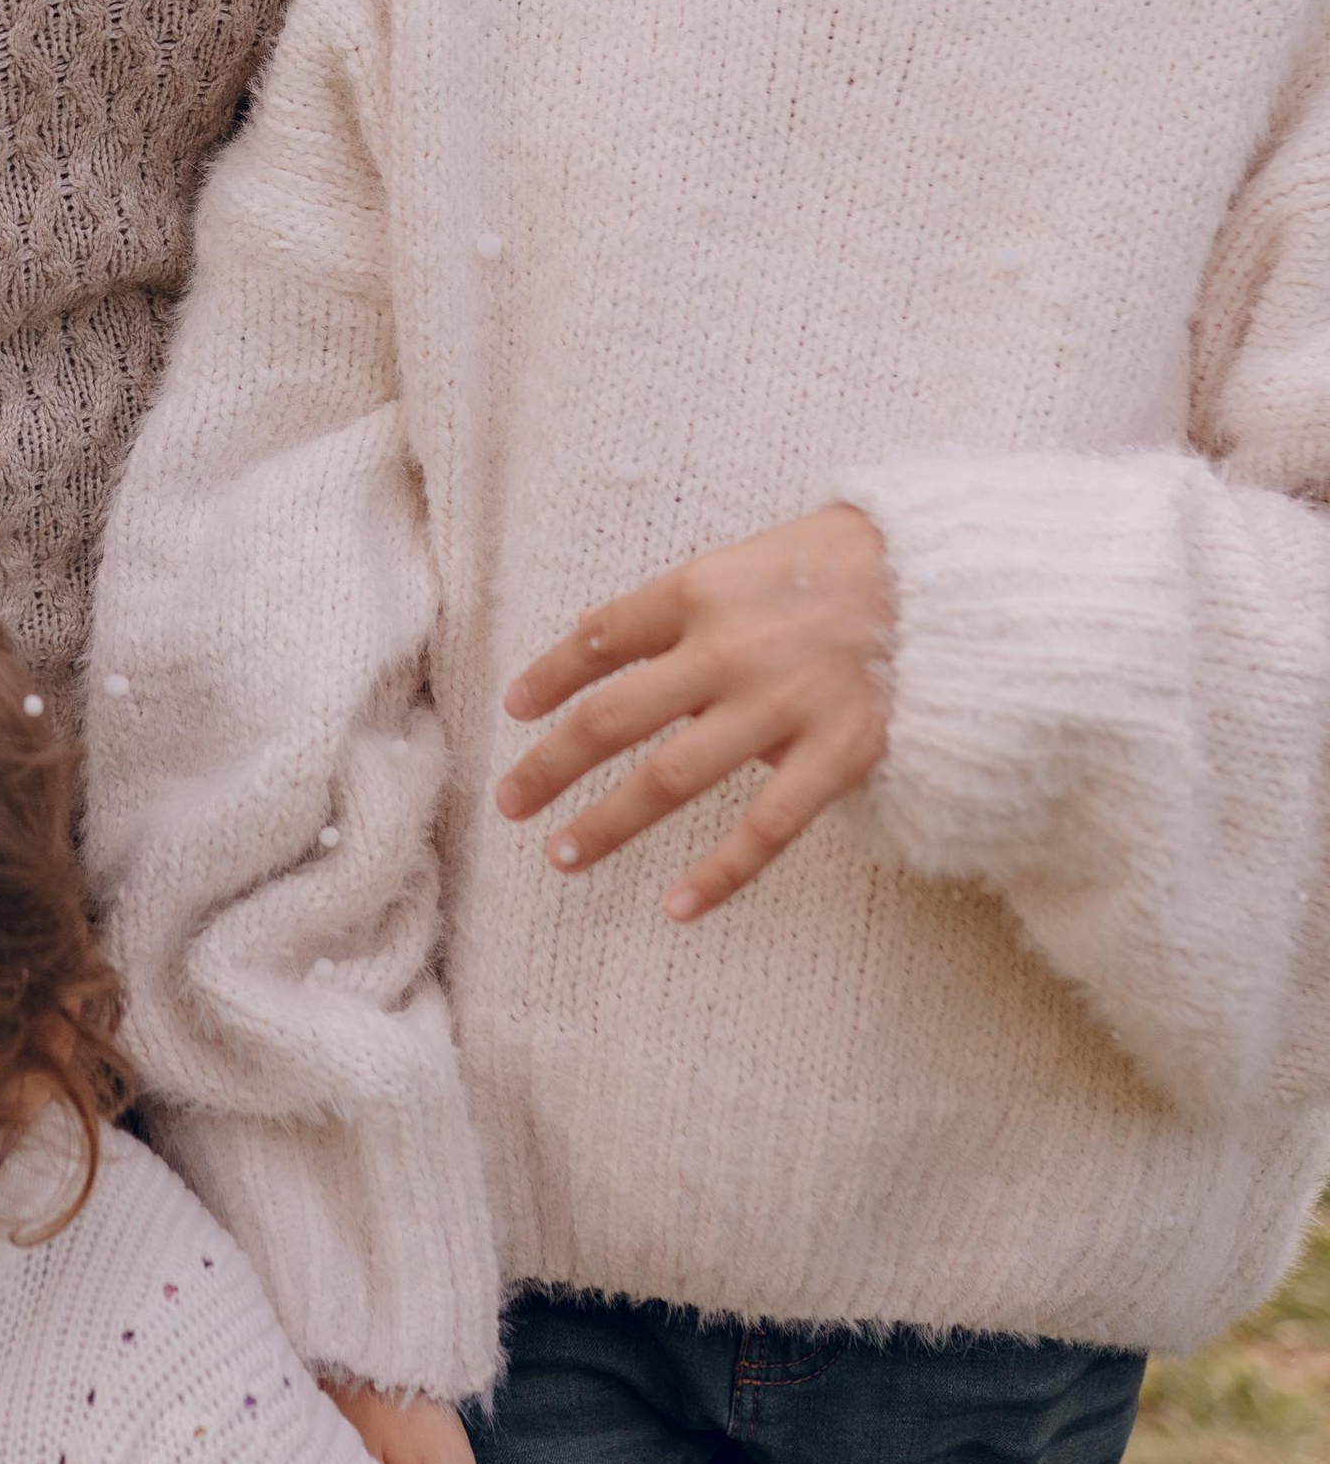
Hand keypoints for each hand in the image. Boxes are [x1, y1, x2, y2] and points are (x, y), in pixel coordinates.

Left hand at [498, 503, 892, 919]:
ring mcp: (782, 704)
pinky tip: (677, 907)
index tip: (515, 708)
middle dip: (553, 763)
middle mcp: (728, 648)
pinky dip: (720, 873)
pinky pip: (766, 826)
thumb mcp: (751, 555)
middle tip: (508, 800)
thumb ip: (680, 601)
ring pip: (671, 777)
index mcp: (702, 589)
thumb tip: (597, 631)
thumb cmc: (848, 559)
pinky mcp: (839, 752)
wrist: (955, 575)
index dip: (550, 674)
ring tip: (561, 856)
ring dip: (609, 821)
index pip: (601, 637)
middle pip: (614, 716)